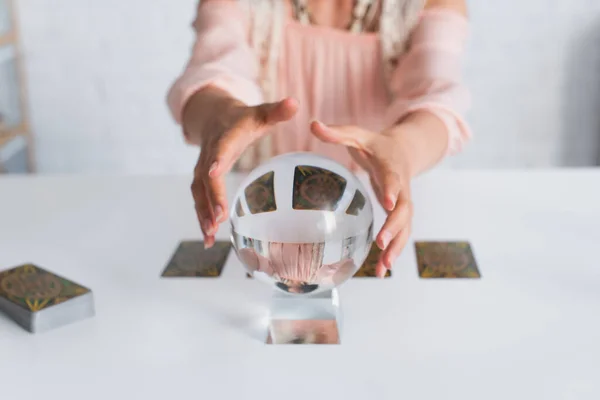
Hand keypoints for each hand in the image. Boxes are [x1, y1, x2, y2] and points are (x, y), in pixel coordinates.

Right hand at [185, 88, 297, 247]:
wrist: (214, 117)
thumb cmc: (242, 119)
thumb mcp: (260, 113)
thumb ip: (277, 110)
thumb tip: (296, 102)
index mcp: (224, 138)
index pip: (220, 149)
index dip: (217, 160)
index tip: (215, 172)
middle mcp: (209, 155)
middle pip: (206, 178)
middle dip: (211, 198)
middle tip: (218, 219)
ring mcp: (201, 169)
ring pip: (198, 193)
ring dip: (202, 214)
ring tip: (210, 236)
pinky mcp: (200, 181)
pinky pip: (199, 201)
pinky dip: (202, 219)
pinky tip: (208, 238)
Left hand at [310, 121, 413, 277]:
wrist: (403, 151)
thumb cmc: (375, 145)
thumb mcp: (358, 134)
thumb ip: (337, 132)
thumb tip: (312, 123)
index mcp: (392, 167)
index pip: (395, 179)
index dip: (394, 191)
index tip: (389, 203)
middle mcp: (402, 188)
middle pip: (404, 211)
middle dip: (395, 227)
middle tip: (382, 244)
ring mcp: (404, 203)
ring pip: (405, 228)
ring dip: (396, 247)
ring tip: (383, 268)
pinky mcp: (400, 215)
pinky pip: (399, 235)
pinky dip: (392, 252)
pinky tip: (381, 270)